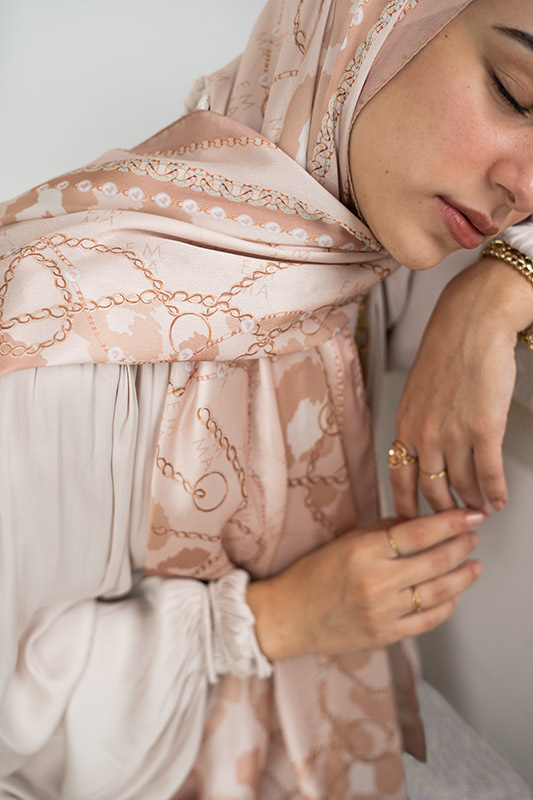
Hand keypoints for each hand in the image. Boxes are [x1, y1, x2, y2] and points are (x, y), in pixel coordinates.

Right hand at [247, 509, 482, 660]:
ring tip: (475, 565)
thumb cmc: (309, 576)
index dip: (450, 522)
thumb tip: (415, 523)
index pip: (418, 532)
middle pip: (435, 560)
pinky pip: (428, 620)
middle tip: (474, 535)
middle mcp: (376, 582)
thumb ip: (380, 531)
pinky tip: (454, 595)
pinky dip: (447, 606)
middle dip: (462, 545)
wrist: (286, 617)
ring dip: (463, 576)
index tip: (470, 514)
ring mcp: (383, 612)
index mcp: (363, 552)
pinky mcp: (386, 635)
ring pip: (438, 592)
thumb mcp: (342, 541)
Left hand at [392, 257, 532, 518]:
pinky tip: (500, 499)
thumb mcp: (418, 390)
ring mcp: (454, 434)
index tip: (414, 523)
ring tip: (481, 511)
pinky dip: (496, 491)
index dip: (407, 506)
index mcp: (405, 424)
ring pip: (462, 486)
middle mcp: (425, 434)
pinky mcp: (484, 429)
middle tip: (455, 521)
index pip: (400, 479)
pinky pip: (489, 473)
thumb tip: (425, 448)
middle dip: (444, 511)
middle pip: (431, 490)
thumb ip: (419, 422)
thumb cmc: (448, 351)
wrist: (472, 324)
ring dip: (474, 503)